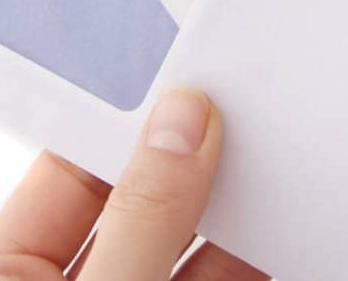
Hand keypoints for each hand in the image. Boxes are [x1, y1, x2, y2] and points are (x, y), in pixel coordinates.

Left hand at [0, 88, 263, 280]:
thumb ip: (140, 221)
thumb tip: (181, 128)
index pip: (66, 176)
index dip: (124, 128)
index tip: (183, 87)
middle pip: (137, 209)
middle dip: (190, 164)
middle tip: (244, 118)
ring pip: (187, 252)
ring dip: (232, 215)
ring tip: (276, 168)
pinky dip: (254, 260)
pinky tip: (281, 231)